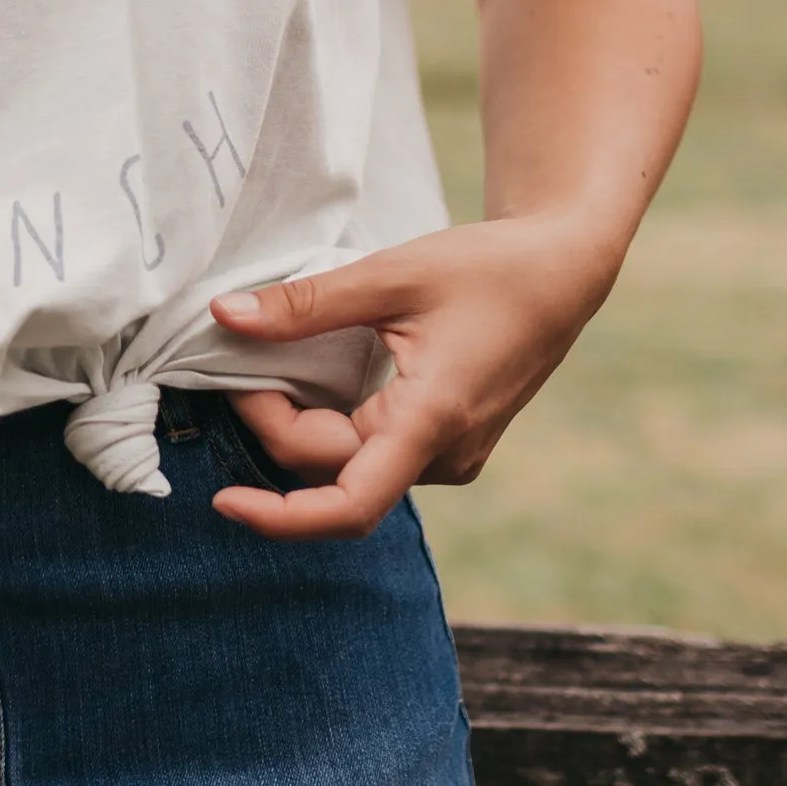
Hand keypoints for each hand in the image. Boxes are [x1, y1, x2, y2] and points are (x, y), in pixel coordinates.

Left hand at [205, 212, 621, 540]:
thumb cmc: (489, 268)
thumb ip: (306, 304)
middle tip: (239, 360)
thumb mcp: (390, 275)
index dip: (280, 517)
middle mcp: (444, 454)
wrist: (563, 271)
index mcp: (431, 420)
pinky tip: (307, 383)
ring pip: (350, 465)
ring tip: (264, 371)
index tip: (223, 499)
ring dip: (300, 428)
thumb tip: (224, 317)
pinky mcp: (448, 443)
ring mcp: (450, 455)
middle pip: (332, 470)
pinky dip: (330, 426)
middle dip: (274, 425)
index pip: (348, 506)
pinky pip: (374, 453)